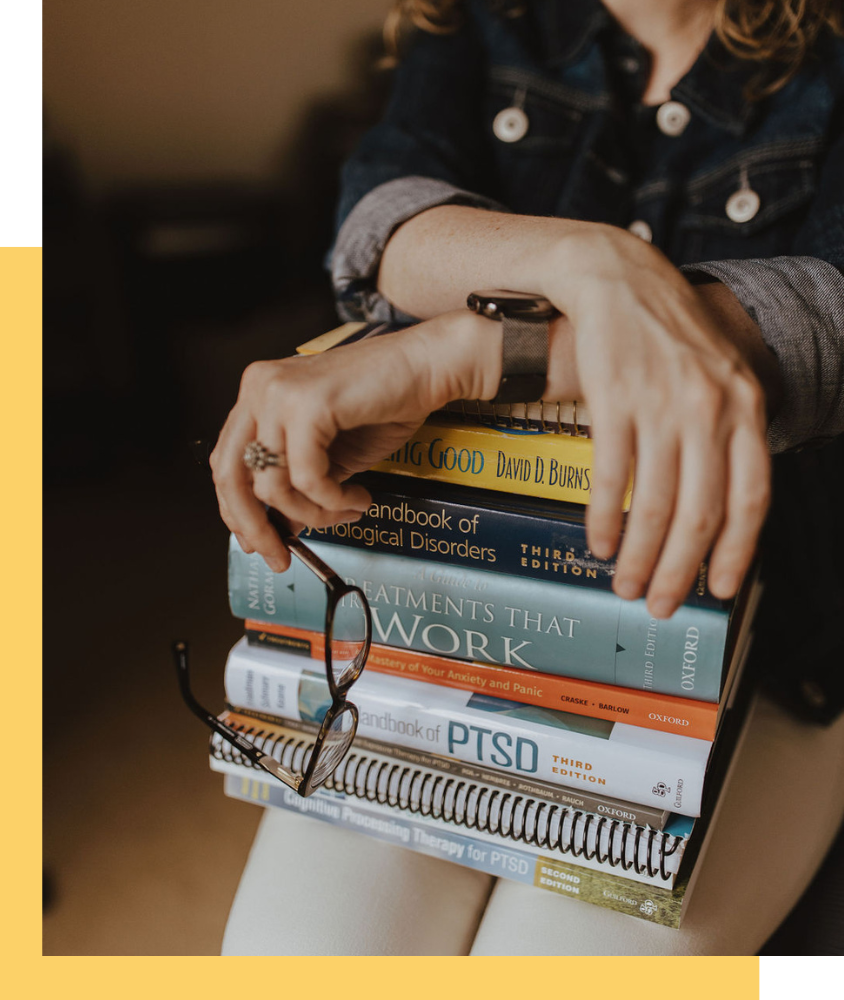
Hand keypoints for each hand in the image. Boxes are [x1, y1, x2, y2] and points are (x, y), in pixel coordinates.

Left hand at [209, 312, 503, 570]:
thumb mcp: (331, 454)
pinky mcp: (308, 404)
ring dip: (313, 514)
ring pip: (272, 484)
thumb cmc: (386, 402)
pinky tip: (359, 497)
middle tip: (280, 556)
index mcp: (259, 394)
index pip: (227, 462)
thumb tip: (281, 528)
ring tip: (345, 513)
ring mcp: (280, 393)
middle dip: (256, 526)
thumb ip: (300, 486)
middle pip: (231, 474)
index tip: (259, 541)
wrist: (428, 366)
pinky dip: (333, 499)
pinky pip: (308, 478)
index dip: (238, 511)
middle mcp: (260, 388)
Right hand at [543, 226, 772, 616]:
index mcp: (744, 407)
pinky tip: (598, 542)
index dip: (734, 553)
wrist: (618, 278)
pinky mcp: (615, 399)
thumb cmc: (668, 332)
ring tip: (624, 584)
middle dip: (679, 572)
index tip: (718, 590)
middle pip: (700, 513)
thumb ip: (726, 433)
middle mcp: (709, 409)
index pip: (751, 497)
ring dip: (638, 557)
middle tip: (659, 604)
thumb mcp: (718, 375)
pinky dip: (604, 519)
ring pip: (655, 505)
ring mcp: (661, 404)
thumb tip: (717, 506)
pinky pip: (611, 477)